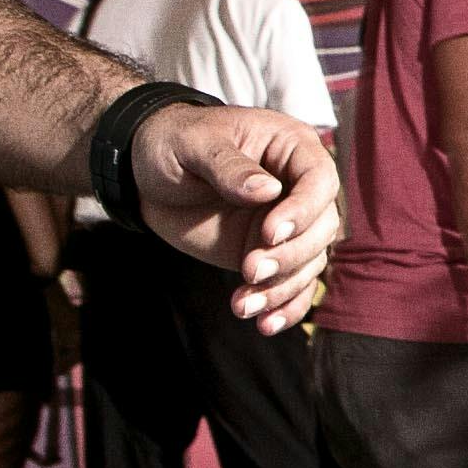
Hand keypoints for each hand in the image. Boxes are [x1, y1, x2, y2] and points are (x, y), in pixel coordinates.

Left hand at [131, 102, 342, 327]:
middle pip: (322, 227)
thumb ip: (228, 166)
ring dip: (282, 288)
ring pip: (309, 261)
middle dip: (290, 255)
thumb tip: (267, 191)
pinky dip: (284, 307)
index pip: (320, 180)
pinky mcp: (268, 253)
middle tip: (249, 270)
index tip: (269, 233)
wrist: (145, 177)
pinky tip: (264, 324)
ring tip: (242, 305)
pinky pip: (292, 284)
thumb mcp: (194, 144)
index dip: (302, 210)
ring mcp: (284, 223)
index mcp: (290, 148)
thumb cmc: (172, 143)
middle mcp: (296, 188)